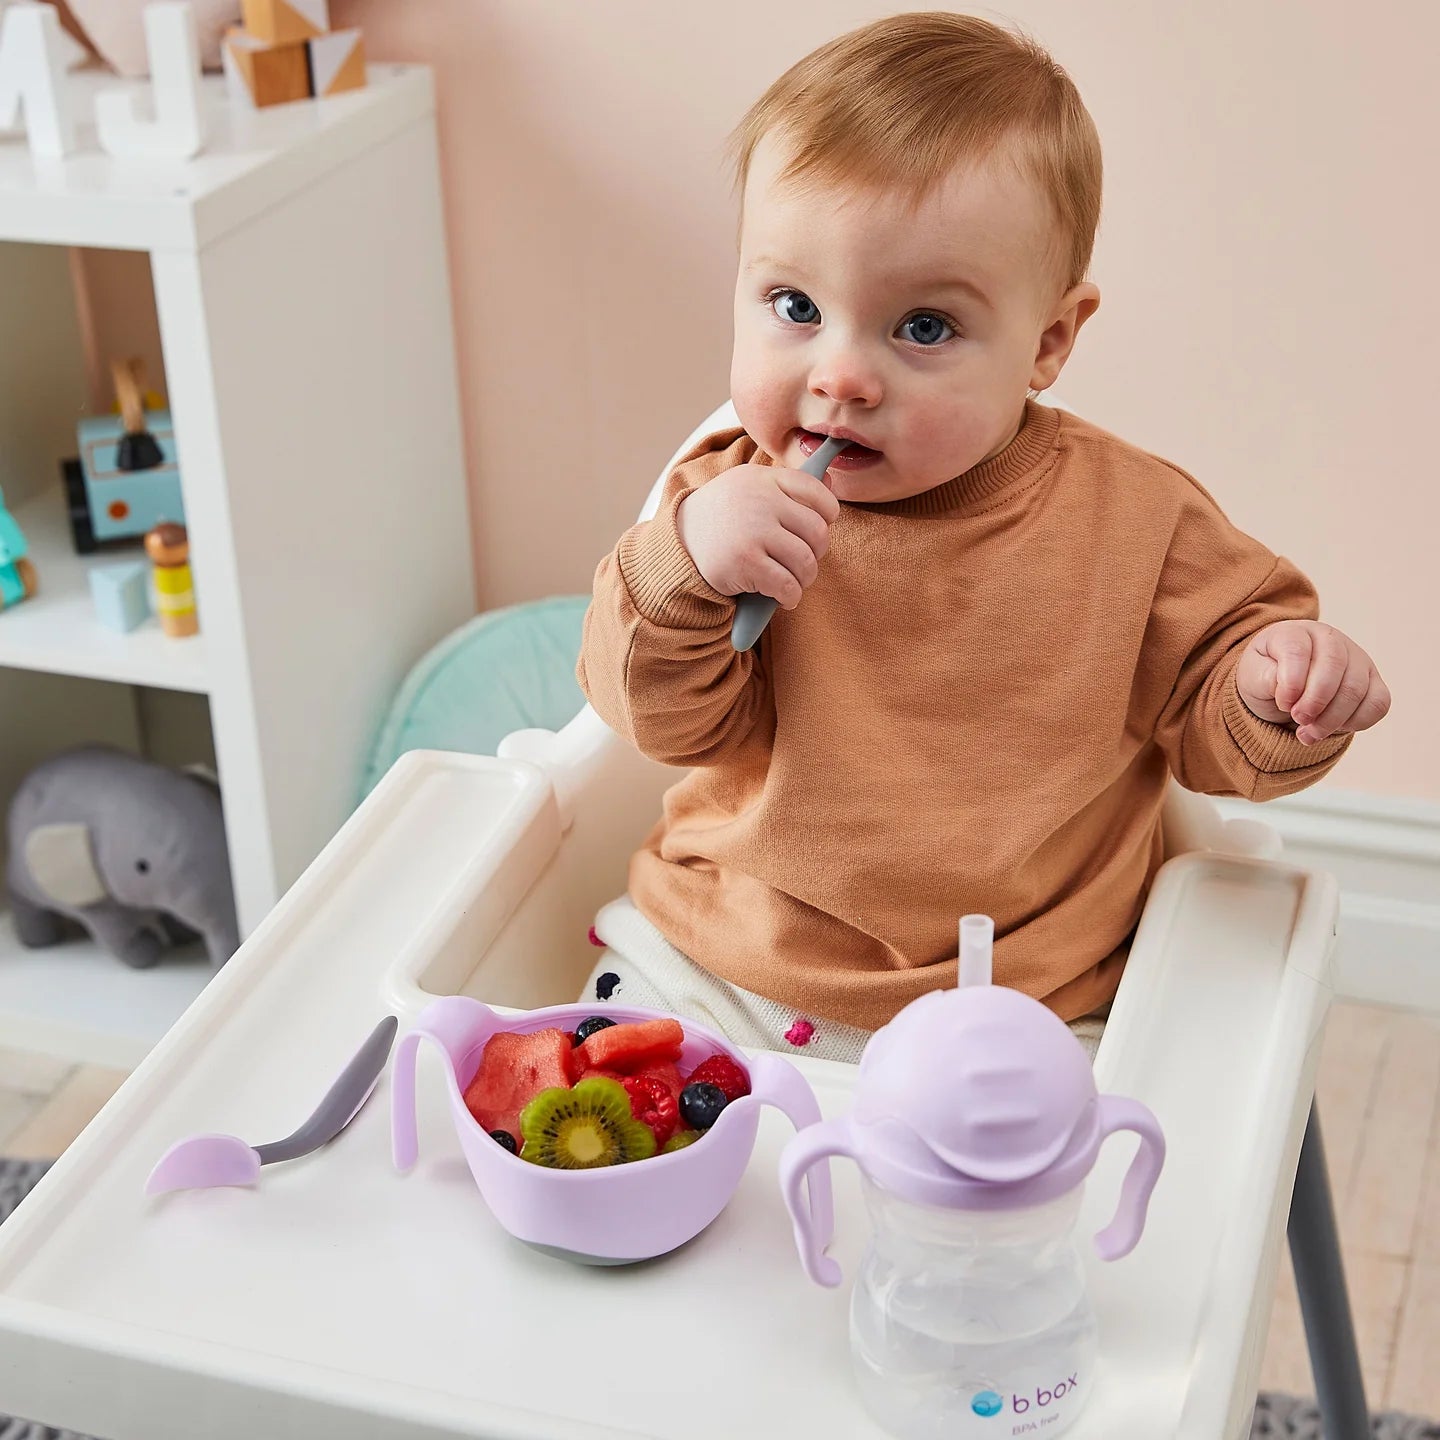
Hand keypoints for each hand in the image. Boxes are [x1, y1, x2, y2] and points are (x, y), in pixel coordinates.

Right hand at [677, 462, 840, 609]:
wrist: (678, 543)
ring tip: (794, 581)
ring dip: (805, 578)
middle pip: (817, 531)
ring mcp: (752, 531)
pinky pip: (787, 585)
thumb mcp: (750, 488)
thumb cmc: (722, 518)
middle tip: (803, 562)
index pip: (815, 490)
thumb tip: (833, 485)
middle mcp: (759, 501)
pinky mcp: (744, 563)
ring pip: (805, 561)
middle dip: (817, 553)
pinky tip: (784, 597)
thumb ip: (787, 487)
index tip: (819, 529)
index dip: (828, 514)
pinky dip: (791, 596)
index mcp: (763, 479)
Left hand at [1236, 620, 1390, 744]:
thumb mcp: (1253, 677)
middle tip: (1299, 719)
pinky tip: (1333, 727)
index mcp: (1294, 633)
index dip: (1291, 682)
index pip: (1297, 650)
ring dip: (1332, 719)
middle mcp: (1330, 639)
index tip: (1283, 703)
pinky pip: (1378, 704)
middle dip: (1315, 702)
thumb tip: (1287, 686)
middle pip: (1333, 667)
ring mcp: (1356, 658)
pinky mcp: (1373, 681)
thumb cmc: (1266, 678)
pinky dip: (1356, 722)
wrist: (1282, 690)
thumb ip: (1265, 678)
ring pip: (1356, 689)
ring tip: (1308, 732)